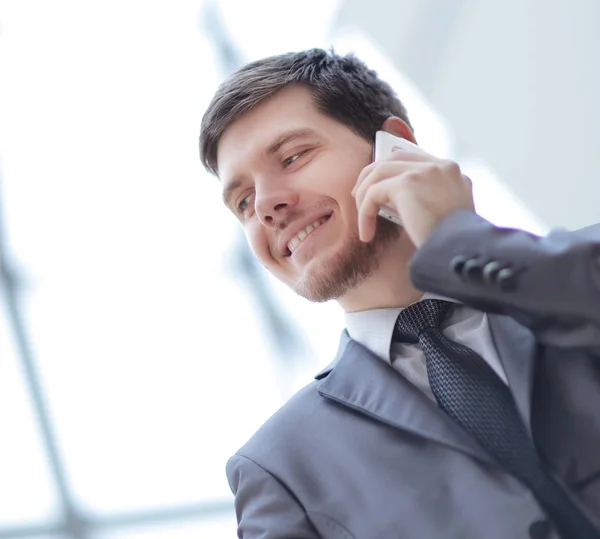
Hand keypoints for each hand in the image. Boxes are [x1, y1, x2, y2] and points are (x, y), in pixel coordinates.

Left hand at [352, 141, 474, 247]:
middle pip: (393, 158)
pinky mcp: (407, 183)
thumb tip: (399, 202)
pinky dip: (365, 213)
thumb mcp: (446, 215)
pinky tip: (366, 234)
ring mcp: (424, 171)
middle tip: (358, 196)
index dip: (391, 171)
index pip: (414, 159)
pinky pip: (373, 193)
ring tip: (362, 220)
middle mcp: (440, 165)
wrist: (460, 252)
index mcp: (451, 171)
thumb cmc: (453, 245)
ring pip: (379, 172)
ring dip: (363, 196)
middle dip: (371, 176)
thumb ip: (429, 200)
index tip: (378, 189)